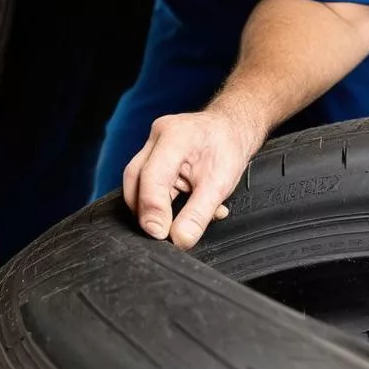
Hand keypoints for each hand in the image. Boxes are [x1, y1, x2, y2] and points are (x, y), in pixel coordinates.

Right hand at [123, 110, 258, 248]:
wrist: (232, 129)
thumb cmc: (228, 147)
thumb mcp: (220, 185)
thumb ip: (199, 214)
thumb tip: (180, 239)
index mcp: (174, 137)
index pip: (152, 178)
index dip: (152, 210)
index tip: (159, 234)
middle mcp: (158, 137)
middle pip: (135, 179)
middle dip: (146, 211)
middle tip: (162, 233)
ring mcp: (152, 144)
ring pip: (138, 182)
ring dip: (154, 207)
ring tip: (178, 220)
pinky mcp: (153, 155)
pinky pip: (148, 181)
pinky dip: (161, 201)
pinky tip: (182, 208)